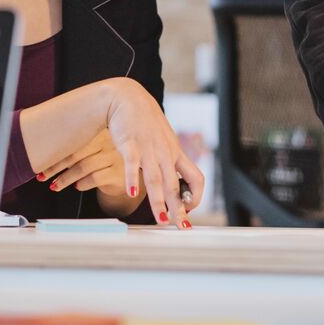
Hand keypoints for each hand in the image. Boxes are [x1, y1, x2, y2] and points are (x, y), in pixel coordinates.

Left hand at [41, 131, 131, 196]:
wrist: (127, 176)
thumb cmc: (102, 162)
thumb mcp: (90, 151)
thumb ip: (73, 149)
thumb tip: (43, 157)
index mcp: (98, 132)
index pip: (71, 142)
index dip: (53, 155)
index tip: (40, 166)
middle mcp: (107, 142)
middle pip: (75, 154)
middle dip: (56, 168)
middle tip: (43, 177)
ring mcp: (114, 157)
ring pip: (83, 167)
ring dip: (65, 179)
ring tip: (55, 186)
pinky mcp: (118, 173)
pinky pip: (95, 178)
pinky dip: (82, 184)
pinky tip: (77, 186)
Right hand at [100, 78, 204, 228]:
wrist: (127, 97)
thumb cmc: (144, 122)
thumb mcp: (162, 141)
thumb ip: (167, 161)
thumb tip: (171, 184)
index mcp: (175, 153)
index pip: (196, 178)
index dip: (196, 196)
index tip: (188, 210)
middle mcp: (165, 153)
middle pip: (174, 185)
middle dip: (178, 209)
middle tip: (181, 227)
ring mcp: (148, 148)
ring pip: (156, 179)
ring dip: (159, 201)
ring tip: (162, 220)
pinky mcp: (130, 143)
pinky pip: (133, 164)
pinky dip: (132, 179)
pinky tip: (132, 193)